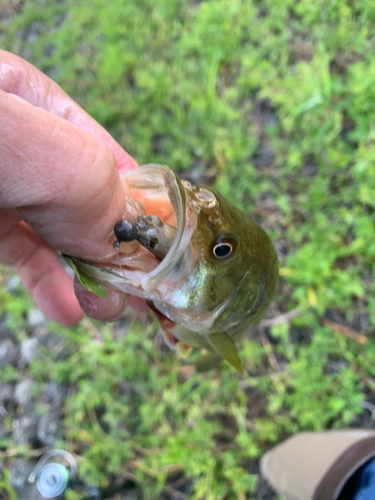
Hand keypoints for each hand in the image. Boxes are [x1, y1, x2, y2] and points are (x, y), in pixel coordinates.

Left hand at [0, 50, 145, 324]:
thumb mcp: (35, 150)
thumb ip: (92, 186)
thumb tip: (128, 238)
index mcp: (35, 104)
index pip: (107, 156)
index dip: (140, 205)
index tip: (166, 250)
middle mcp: (19, 145)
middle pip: (87, 203)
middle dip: (120, 252)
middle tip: (149, 295)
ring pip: (58, 237)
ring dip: (91, 279)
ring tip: (116, 312)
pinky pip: (24, 256)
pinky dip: (51, 286)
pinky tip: (70, 310)